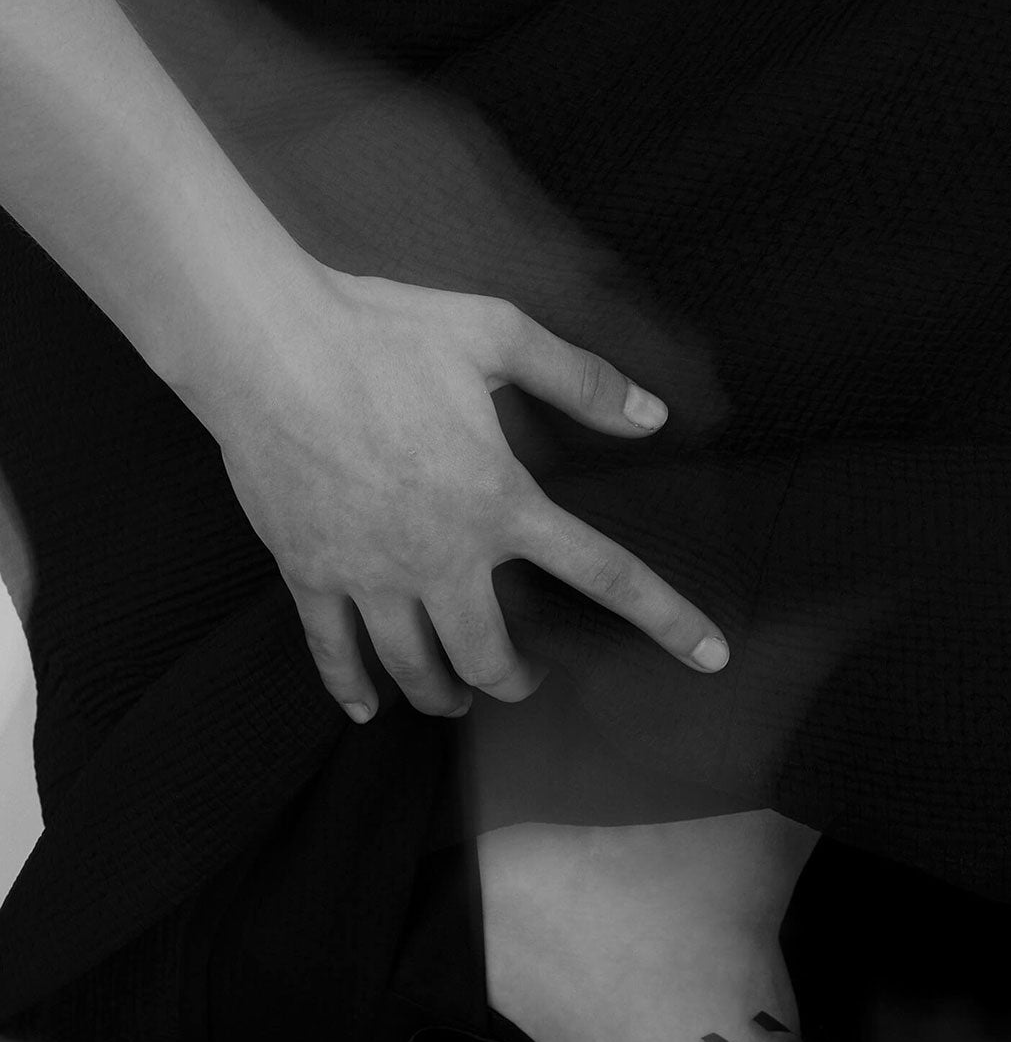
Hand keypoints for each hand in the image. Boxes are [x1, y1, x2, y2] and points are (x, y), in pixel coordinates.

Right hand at [178, 258, 729, 719]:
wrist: (266, 345)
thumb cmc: (382, 331)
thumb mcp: (498, 333)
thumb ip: (580, 380)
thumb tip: (652, 417)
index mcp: (501, 500)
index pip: (606, 576)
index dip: (669, 620)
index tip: (713, 658)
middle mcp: (443, 555)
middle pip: (492, 658)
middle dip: (514, 680)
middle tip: (524, 676)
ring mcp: (372, 574)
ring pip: (418, 669)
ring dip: (444, 696)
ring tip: (453, 700)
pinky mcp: (311, 573)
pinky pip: (335, 653)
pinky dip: (353, 689)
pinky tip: (368, 709)